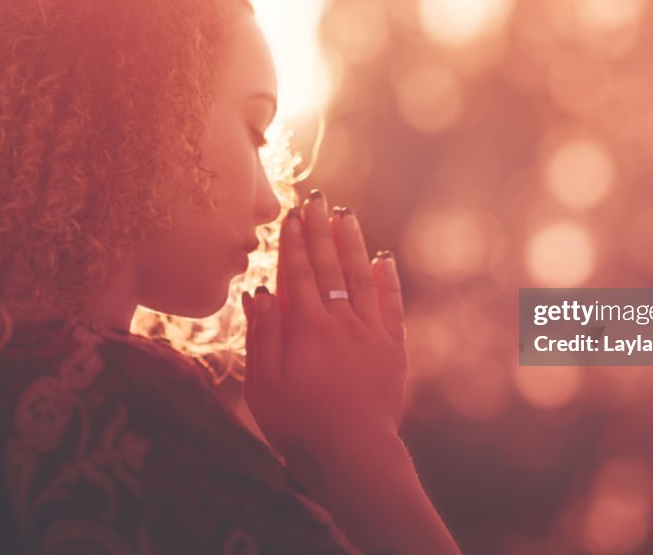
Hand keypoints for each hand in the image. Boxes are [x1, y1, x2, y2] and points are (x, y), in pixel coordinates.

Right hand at [240, 190, 407, 465]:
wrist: (354, 452)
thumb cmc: (300, 424)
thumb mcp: (265, 385)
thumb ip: (263, 335)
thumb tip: (259, 291)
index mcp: (307, 328)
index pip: (298, 274)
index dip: (293, 242)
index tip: (291, 215)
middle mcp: (341, 321)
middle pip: (329, 266)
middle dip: (321, 231)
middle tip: (317, 200)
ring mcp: (370, 333)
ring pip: (361, 277)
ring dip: (353, 244)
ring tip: (347, 215)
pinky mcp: (393, 349)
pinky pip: (391, 305)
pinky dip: (388, 280)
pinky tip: (384, 259)